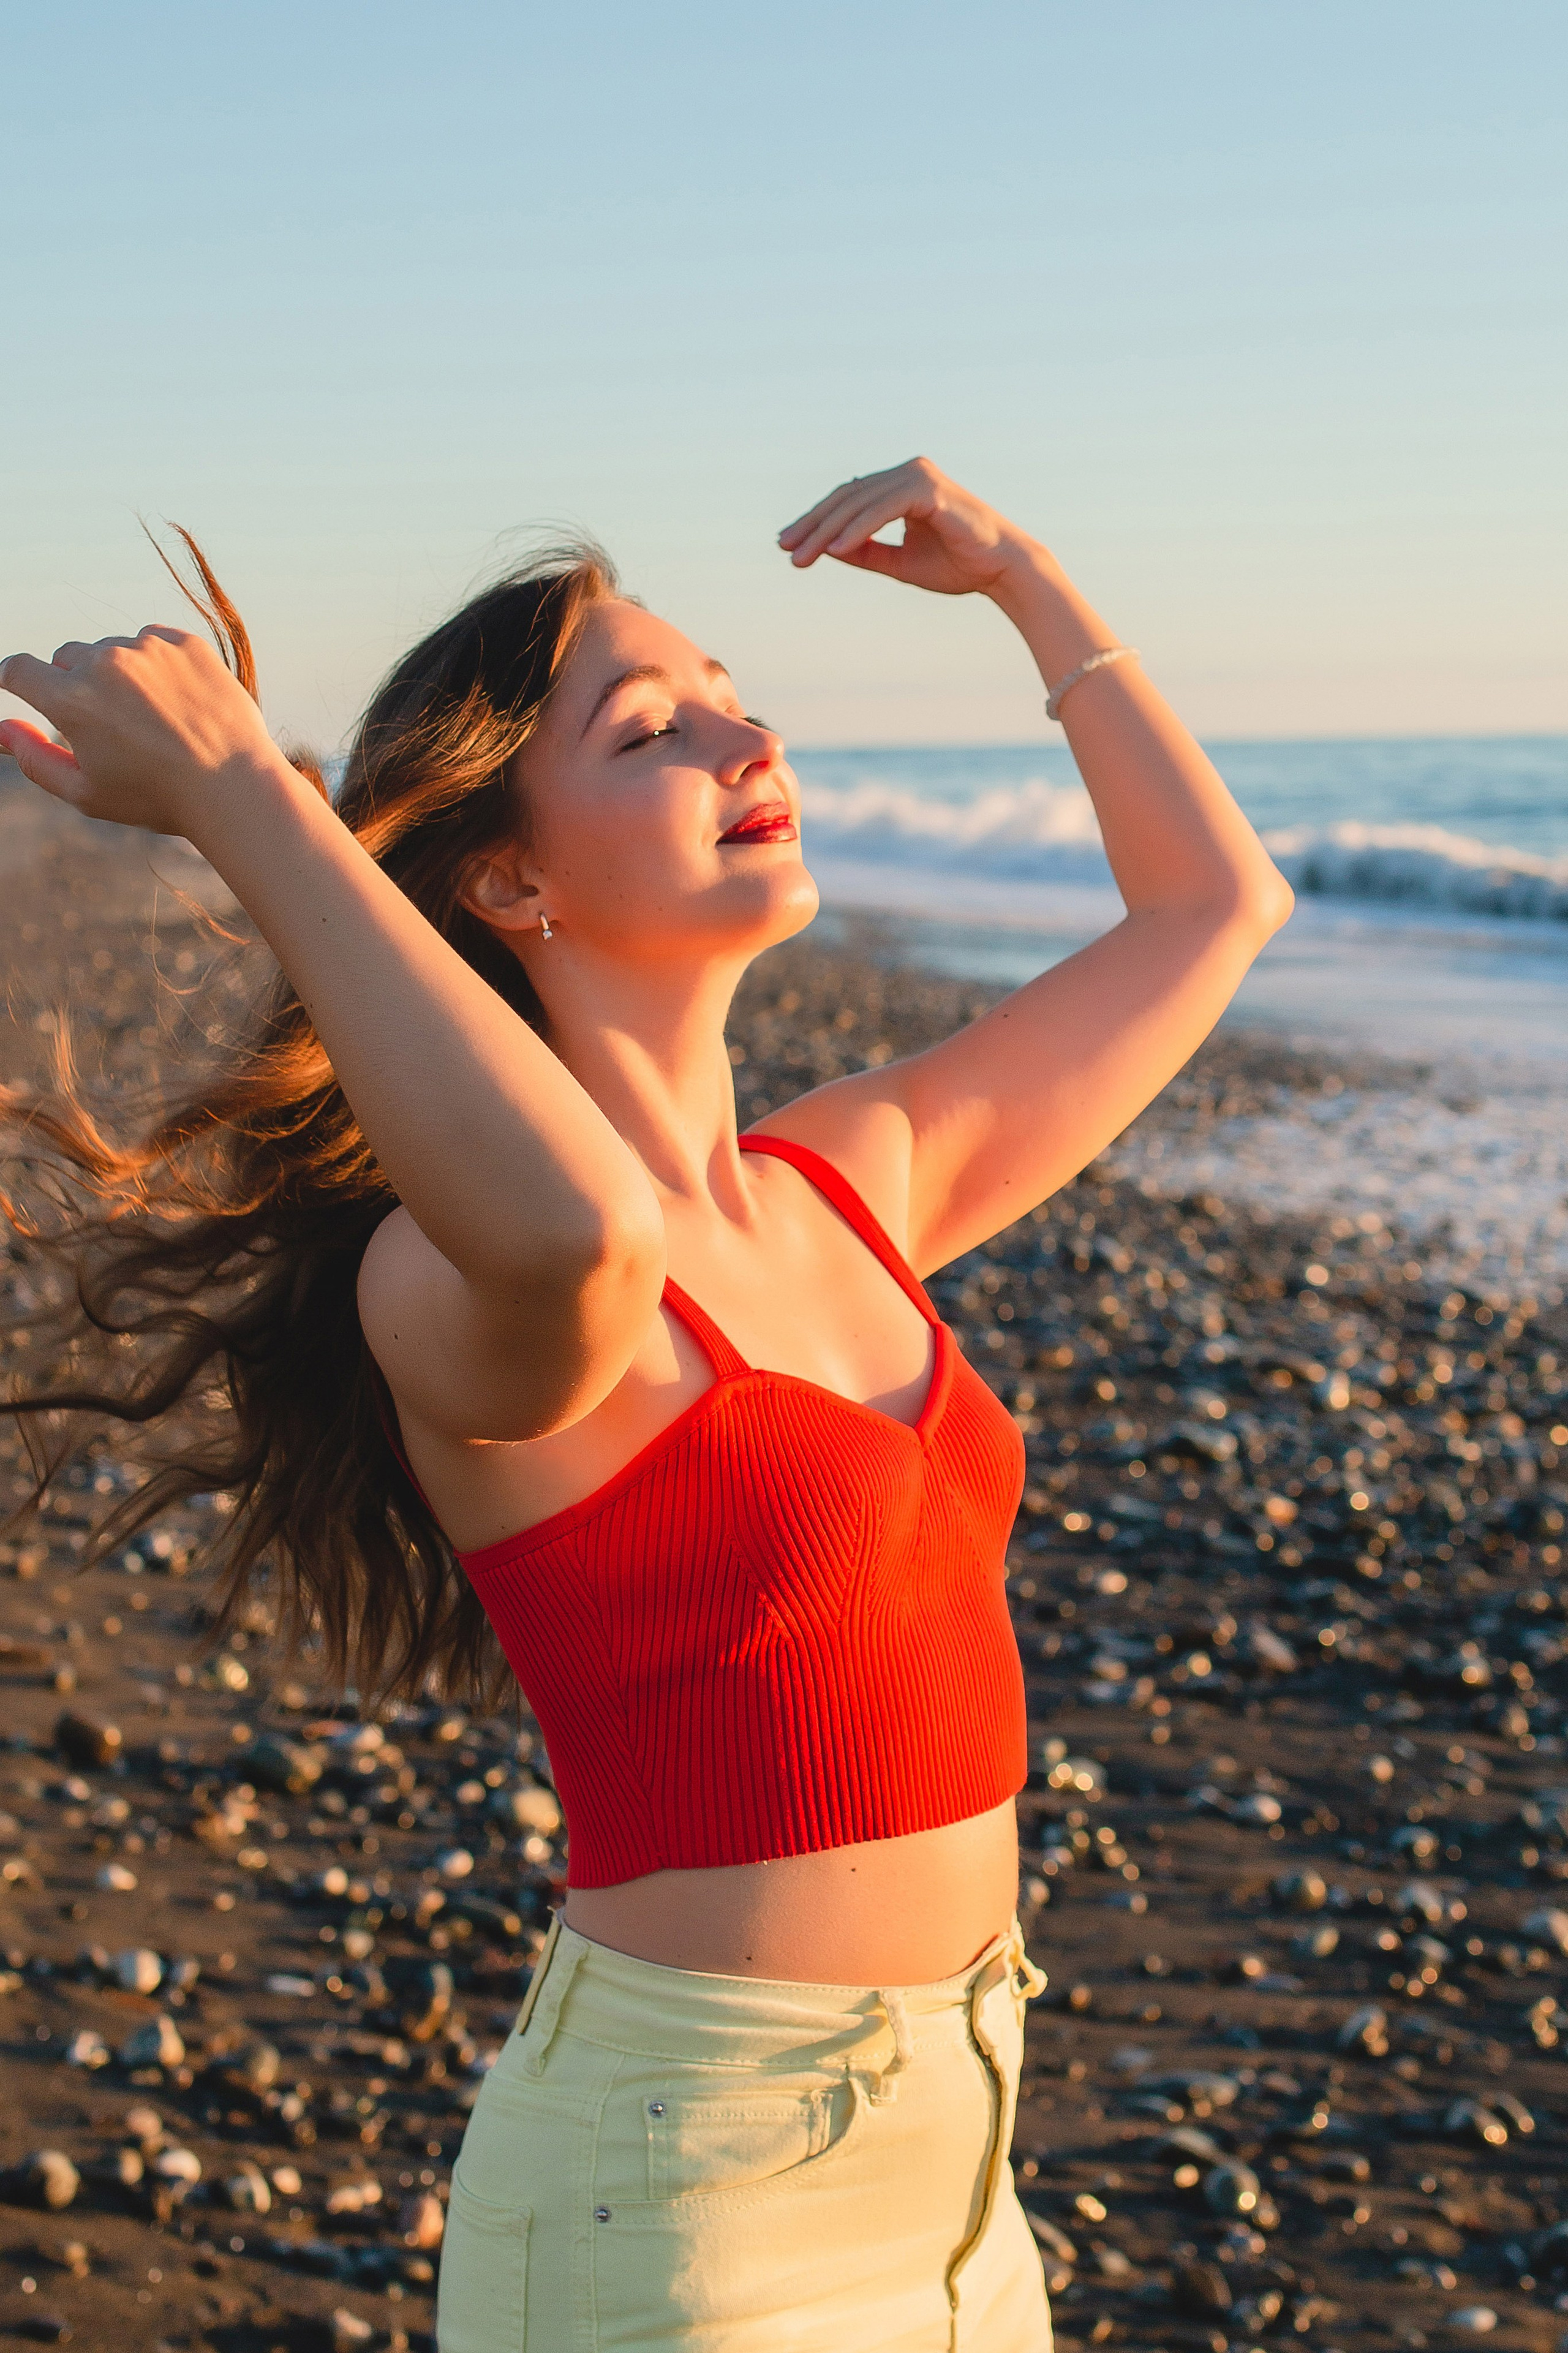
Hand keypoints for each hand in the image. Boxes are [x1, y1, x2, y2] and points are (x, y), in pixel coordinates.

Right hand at [0, 626, 279, 836]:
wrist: (235, 787)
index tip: (20, 686)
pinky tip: (177, 703)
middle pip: (68, 657)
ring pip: (113, 650)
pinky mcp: (185, 643)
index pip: (19, 670)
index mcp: (71, 699)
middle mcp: (105, 663)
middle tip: (109, 726)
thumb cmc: (157, 798)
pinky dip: (157, 666)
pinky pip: (154, 642)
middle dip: (76, 683)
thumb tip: (2, 729)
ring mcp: (148, 648)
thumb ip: (33, 759)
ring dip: (120, 675)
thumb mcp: (85, 792)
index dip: (14, 679)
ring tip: (152, 720)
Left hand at [777, 456, 1039, 597]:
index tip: (789, 545)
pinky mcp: (928, 489)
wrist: (1001, 569)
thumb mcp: (900, 562)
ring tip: (803, 557)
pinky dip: (858, 529)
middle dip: (813, 525)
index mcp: (902, 486)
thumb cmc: (957, 565)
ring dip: (828, 531)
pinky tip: (836, 550)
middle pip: (848, 497)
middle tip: (785, 550)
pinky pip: (882, 510)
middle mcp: (909, 473)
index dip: (817, 522)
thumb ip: (866, 552)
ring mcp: (918, 476)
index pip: (850, 500)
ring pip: (860, 503)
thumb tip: (829, 548)